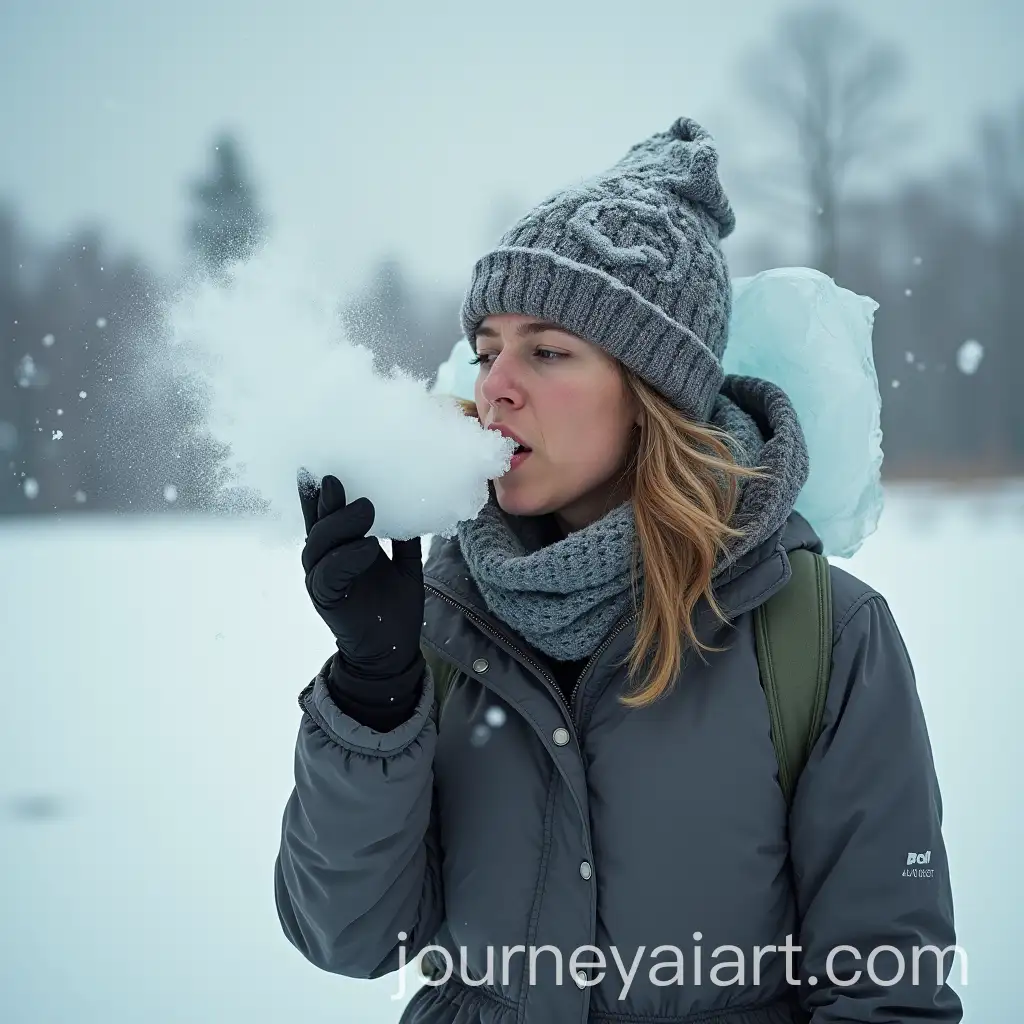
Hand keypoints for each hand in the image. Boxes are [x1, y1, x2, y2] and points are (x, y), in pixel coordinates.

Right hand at [298, 469, 423, 678]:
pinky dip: (347, 557)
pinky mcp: (326, 599)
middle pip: (318, 523)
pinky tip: (366, 546)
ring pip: (319, 544)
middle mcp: (325, 560)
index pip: (327, 514)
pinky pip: (330, 573)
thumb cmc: (395, 607)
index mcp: (341, 548)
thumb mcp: (405, 565)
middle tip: (338, 478)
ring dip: (340, 524)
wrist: (392, 652)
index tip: (327, 464)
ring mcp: (322, 579)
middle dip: (327, 500)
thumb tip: (416, 504)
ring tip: (365, 507)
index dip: (323, 492)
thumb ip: (404, 538)